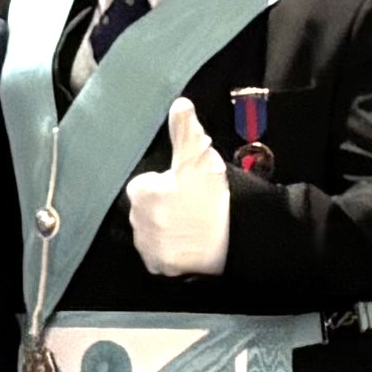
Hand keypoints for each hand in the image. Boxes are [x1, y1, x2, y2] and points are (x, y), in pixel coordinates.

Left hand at [124, 96, 235, 280]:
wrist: (235, 240)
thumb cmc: (215, 198)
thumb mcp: (200, 157)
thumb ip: (185, 130)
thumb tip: (179, 104)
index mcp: (141, 191)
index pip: (146, 184)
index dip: (167, 184)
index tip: (187, 188)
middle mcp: (137, 220)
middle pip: (148, 208)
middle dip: (165, 206)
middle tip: (194, 207)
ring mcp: (148, 246)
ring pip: (153, 232)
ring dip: (167, 229)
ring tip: (195, 226)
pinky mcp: (160, 267)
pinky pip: (160, 256)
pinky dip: (172, 251)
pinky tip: (191, 244)